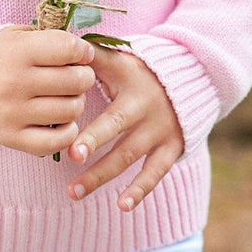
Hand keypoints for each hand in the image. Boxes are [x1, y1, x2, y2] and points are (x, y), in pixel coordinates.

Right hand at [0, 24, 96, 156]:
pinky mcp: (12, 137)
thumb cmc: (4, 56)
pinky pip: (57, 141)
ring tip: (65, 97)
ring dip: (76, 103)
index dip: (83, 51)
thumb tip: (88, 54)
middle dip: (84, 77)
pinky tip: (62, 121)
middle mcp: (13, 83)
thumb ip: (54, 40)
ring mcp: (12, 113)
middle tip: (76, 77)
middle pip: (75, 81)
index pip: (69, 48)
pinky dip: (68, 132)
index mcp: (17, 52)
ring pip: (71, 110)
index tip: (80, 54)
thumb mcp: (22, 36)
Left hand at [65, 44, 183, 213]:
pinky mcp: (172, 148)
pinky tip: (122, 206)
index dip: (92, 133)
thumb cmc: (141, 70)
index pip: (109, 113)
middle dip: (94, 149)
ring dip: (101, 176)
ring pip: (129, 158)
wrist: (191, 78)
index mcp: (131, 91)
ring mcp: (160, 132)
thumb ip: (92, 56)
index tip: (70, 150)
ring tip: (74, 193)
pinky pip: (155, 172)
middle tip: (71, 162)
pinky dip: (140, 190)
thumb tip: (60, 45)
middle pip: (118, 136)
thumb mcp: (121, 60)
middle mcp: (146, 112)